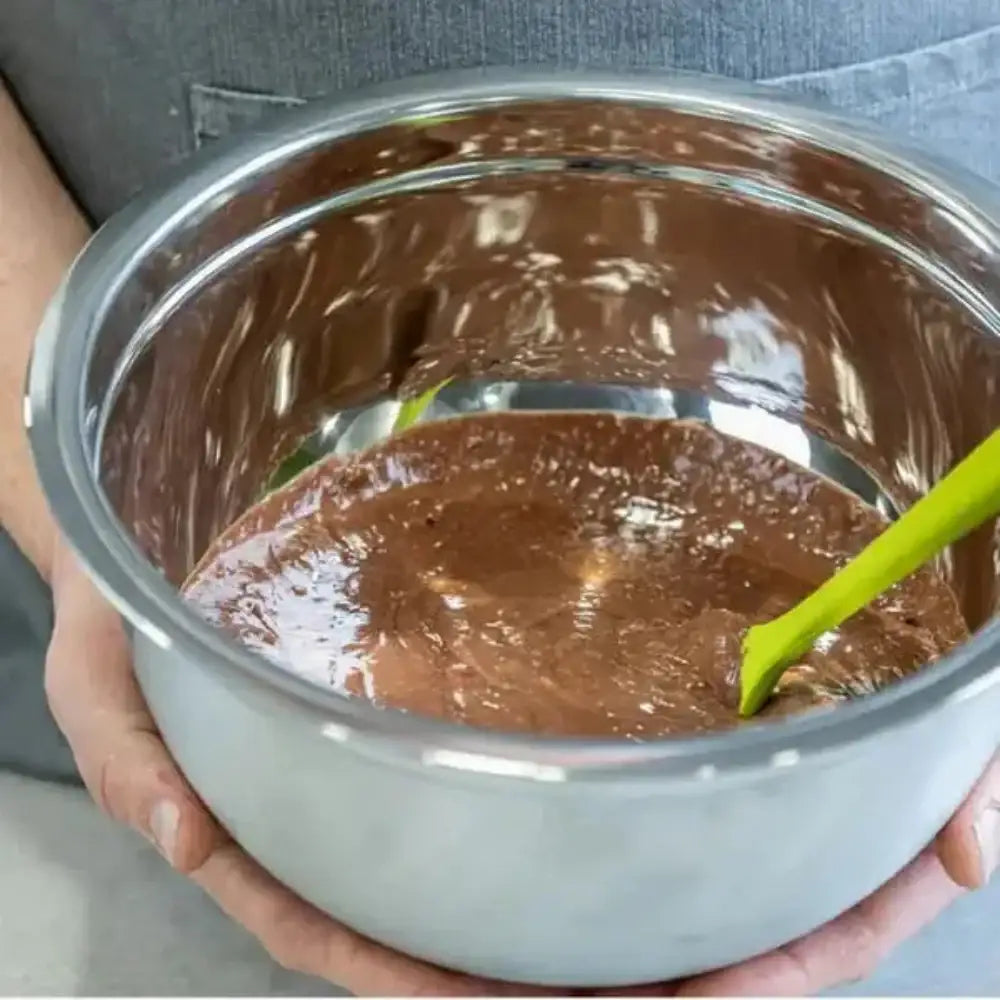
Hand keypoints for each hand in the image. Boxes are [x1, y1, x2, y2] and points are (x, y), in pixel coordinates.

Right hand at [45, 545, 999, 996]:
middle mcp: (357, 834)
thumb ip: (129, 750)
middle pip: (470, 933)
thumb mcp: (103, 683)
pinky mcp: (437, 733)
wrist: (165, 565)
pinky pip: (521, 794)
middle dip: (593, 968)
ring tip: (739, 919)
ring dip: (619, 908)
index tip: (559, 992)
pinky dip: (598, 822)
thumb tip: (180, 826)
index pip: (367, 944)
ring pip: (513, 876)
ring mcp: (404, 788)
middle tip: (723, 974)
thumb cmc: (130, 630)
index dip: (451, 983)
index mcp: (279, 848)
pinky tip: (670, 813)